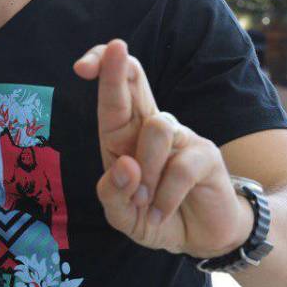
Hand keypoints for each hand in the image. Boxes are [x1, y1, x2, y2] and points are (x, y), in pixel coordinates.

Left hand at [74, 39, 250, 258]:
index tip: (80, 67)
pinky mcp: (206, 154)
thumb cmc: (154, 217)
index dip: (102, 73)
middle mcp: (151, 127)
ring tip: (145, 203)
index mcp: (124, 135)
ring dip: (146, 173)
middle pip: (136, 84)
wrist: (200, 238)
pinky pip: (179, 167)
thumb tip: (125, 164)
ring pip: (156, 129)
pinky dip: (164, 198)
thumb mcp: (122, 214)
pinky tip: (160, 213)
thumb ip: (112, 194)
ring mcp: (181, 136)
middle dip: (119, 68)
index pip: (114, 93)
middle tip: (115, 47)